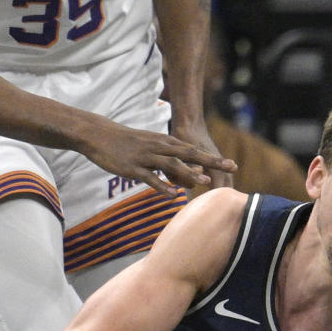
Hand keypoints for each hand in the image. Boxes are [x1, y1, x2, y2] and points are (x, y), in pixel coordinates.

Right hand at [81, 117, 235, 197]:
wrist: (99, 135)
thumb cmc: (126, 142)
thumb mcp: (150, 146)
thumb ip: (167, 159)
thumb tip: (186, 175)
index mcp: (164, 142)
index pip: (193, 150)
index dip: (213, 158)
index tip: (232, 165)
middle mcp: (159, 147)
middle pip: (189, 154)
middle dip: (211, 161)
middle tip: (231, 167)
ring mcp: (146, 157)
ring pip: (171, 165)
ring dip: (189, 173)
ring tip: (206, 182)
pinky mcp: (132, 168)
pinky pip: (150, 178)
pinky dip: (162, 186)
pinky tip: (173, 195)